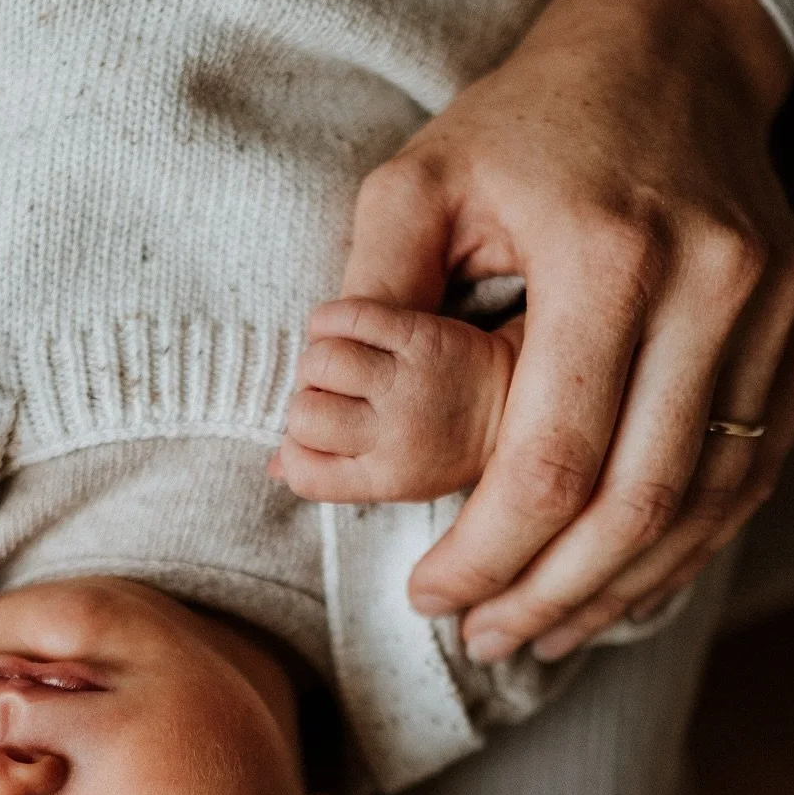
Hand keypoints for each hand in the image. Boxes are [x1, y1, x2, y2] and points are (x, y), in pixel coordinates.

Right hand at [274, 298, 518, 502]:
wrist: (517, 398)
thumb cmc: (446, 442)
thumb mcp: (394, 476)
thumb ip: (335, 472)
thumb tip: (275, 465)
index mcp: (387, 478)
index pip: (304, 472)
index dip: (297, 449)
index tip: (318, 437)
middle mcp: (396, 435)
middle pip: (304, 414)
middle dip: (308, 398)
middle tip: (335, 394)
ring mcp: (409, 383)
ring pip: (319, 363)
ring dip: (320, 357)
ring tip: (343, 360)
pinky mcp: (420, 335)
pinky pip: (343, 317)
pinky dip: (331, 318)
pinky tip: (345, 327)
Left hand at [322, 0, 793, 662]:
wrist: (670, 51)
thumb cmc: (526, 120)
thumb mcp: (418, 181)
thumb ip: (369, 295)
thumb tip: (312, 427)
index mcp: (609, 258)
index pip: (550, 461)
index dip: (488, 553)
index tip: (429, 596)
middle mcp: (711, 291)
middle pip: (636, 505)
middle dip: (550, 593)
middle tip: (483, 637)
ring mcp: (772, 314)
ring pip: (703, 506)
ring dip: (619, 589)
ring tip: (540, 632)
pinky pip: (747, 472)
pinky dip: (682, 546)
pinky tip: (618, 585)